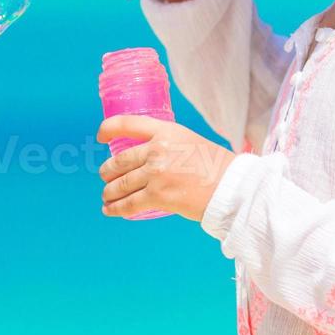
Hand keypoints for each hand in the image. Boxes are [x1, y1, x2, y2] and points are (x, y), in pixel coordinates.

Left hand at [97, 115, 235, 221]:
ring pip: (120, 184)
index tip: (100, 136)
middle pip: (119, 160)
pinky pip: (128, 203)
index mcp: (165, 131)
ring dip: (109, 192)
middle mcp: (157, 149)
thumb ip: (169, 145)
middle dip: (108, 171)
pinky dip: (115, 208)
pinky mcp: (158, 196)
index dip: (108, 129)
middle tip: (106, 176)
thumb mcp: (190, 141)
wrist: (233, 187)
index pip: (127, 123)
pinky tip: (109, 210)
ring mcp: (156, 173)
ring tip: (106, 196)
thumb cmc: (218, 166)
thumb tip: (152, 157)